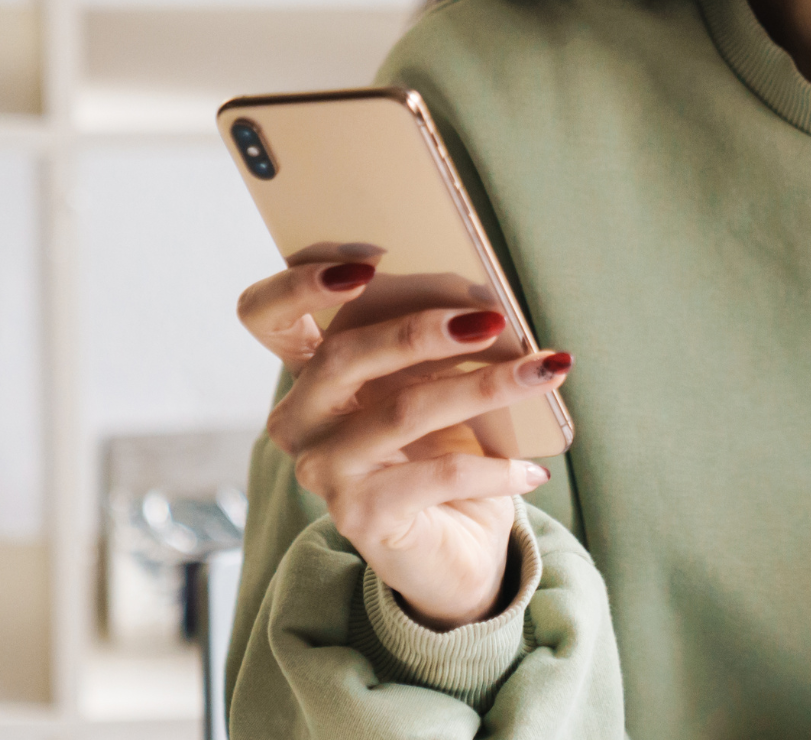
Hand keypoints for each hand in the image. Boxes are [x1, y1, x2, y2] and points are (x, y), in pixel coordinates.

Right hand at [236, 254, 570, 628]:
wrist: (455, 549)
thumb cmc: (444, 449)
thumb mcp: (436, 385)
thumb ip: (436, 344)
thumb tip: (489, 305)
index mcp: (312, 374)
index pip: (266, 315)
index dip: (300, 282)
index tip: (368, 261)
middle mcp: (302, 420)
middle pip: (343, 355)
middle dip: (422, 329)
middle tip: (492, 319)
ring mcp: (324, 470)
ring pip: (403, 411)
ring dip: (485, 385)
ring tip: (544, 371)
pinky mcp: (360, 516)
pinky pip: (438, 475)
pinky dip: (495, 467)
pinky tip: (533, 470)